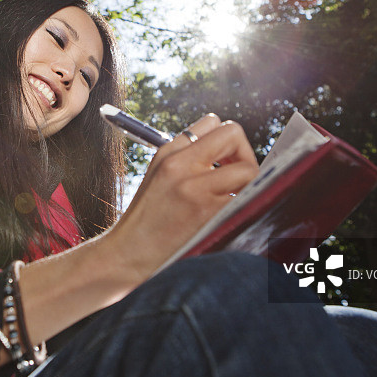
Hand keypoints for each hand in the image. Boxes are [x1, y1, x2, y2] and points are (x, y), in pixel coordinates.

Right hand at [110, 114, 258, 277]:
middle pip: (234, 135)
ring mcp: (194, 188)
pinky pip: (246, 198)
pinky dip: (244, 206)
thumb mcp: (158, 176)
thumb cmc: (147, 219)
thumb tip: (230, 152)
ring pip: (248, 169)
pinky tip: (228, 217)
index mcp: (168, 151)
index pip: (213, 122)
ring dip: (249, 184)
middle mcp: (180, 163)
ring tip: (234, 199)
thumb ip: (188, 158)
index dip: (226, 141)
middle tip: (236, 179)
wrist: (127, 254)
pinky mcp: (207, 213)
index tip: (224, 161)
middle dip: (244, 154)